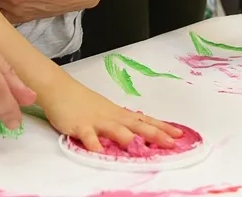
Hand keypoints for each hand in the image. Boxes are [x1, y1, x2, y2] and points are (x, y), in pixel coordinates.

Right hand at [41, 77, 182, 152]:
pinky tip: (99, 152)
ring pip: (115, 130)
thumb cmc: (84, 102)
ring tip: (140, 148)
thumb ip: (121, 124)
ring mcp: (96, 121)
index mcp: (120, 114)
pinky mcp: (80, 126)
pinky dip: (93, 144)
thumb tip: (139, 135)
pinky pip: (88, 137)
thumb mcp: (107, 112)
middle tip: (172, 143)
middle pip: (137, 126)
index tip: (180, 135)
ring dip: (128, 138)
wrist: (60, 89)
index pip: (145, 121)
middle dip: (155, 135)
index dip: (162, 128)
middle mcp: (112, 117)